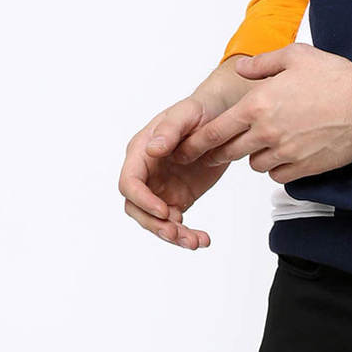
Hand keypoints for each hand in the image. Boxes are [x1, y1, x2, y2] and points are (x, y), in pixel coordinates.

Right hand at [118, 55, 256, 247]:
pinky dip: (187, 234)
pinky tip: (202, 239)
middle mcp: (147, 173)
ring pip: (156, 220)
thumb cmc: (200, 109)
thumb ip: (169, 131)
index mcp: (141, 152)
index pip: (129, 183)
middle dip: (155, 224)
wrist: (222, 116)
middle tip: (178, 232)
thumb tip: (152, 150)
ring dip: (173, 235)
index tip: (164, 211)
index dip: (142, 200)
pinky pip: (176, 222)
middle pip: (138, 208)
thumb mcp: (186, 113)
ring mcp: (161, 188)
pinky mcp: (178, 197)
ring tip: (194, 241)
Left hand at [174, 44, 351, 182]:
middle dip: (224, 151)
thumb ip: (262, 64)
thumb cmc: (335, 75)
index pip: (215, 131)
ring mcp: (285, 152)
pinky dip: (279, 167)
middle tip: (225, 148)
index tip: (188, 149)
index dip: (198, 142)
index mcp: (258, 104)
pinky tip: (289, 153)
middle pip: (230, 152)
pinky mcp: (304, 167)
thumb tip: (240, 69)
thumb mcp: (295, 56)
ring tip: (270, 142)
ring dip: (257, 156)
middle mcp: (266, 132)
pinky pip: (279, 176)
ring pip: (255, 165)